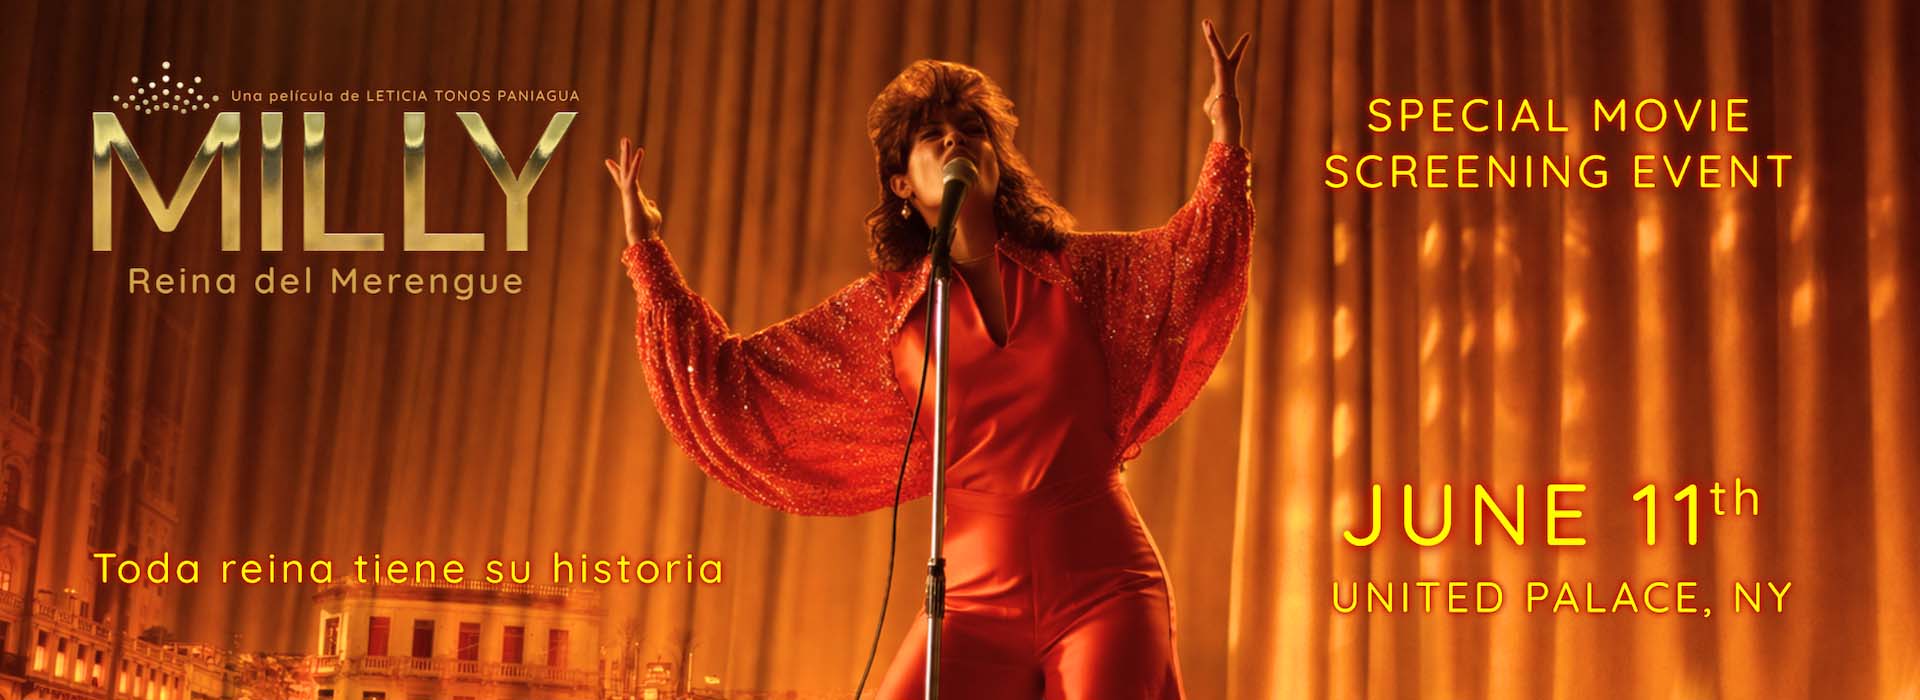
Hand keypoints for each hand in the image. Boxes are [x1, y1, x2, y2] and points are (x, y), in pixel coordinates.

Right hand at [604, 137, 663, 244]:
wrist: (643, 236)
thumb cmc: (649, 228)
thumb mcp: (652, 213)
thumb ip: (650, 206)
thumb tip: (651, 203)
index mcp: (634, 195)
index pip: (625, 179)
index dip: (617, 170)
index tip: (609, 161)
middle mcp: (629, 191)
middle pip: (625, 169)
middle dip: (624, 155)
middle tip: (624, 140)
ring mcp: (629, 191)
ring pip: (626, 168)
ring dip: (626, 153)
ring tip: (626, 139)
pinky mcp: (631, 191)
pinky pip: (633, 174)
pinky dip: (637, 162)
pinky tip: (640, 151)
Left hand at [1202, 19, 1250, 145]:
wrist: (1225, 118)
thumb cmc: (1218, 115)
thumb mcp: (1211, 105)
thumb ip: (1211, 98)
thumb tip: (1211, 101)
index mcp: (1224, 79)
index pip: (1229, 61)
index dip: (1237, 50)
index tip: (1246, 37)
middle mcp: (1226, 72)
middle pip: (1220, 52)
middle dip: (1214, 39)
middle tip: (1209, 23)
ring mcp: (1225, 70)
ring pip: (1217, 49)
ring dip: (1210, 35)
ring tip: (1205, 22)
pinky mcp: (1223, 69)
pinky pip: (1217, 52)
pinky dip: (1213, 42)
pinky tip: (1208, 31)